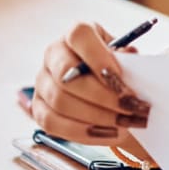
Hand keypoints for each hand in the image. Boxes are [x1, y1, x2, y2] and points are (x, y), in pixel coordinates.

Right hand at [20, 22, 151, 153]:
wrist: (105, 93)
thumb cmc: (116, 72)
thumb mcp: (125, 60)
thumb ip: (127, 61)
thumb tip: (130, 60)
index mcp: (74, 36)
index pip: (79, 36)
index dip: (98, 57)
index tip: (120, 79)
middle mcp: (53, 55)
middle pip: (67, 75)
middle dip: (102, 95)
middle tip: (130, 108)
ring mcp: (42, 82)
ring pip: (60, 102)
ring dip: (97, 116)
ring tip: (124, 123)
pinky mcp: (38, 108)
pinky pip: (53, 124)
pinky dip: (84, 132)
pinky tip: (109, 133)